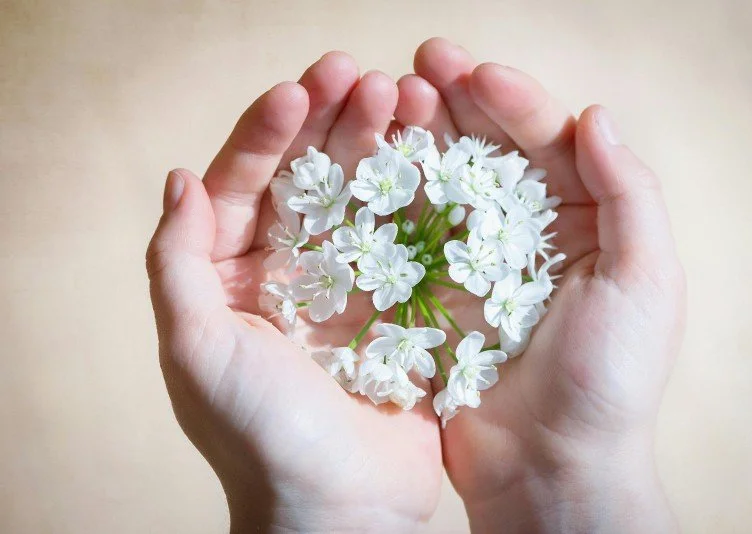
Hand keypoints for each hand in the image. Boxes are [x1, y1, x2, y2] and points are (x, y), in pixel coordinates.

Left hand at [146, 53, 441, 532]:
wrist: (342, 510)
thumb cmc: (261, 437)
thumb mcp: (197, 349)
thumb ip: (176, 263)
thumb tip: (178, 179)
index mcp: (230, 279)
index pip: (242, 186)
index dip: (265, 135)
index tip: (299, 92)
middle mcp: (285, 275)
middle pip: (305, 179)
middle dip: (330, 124)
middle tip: (362, 75)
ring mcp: (345, 286)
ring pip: (359, 199)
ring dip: (378, 147)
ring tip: (404, 99)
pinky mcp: (395, 305)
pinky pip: (405, 237)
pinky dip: (417, 196)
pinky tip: (433, 157)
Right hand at [395, 38, 685, 532]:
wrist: (550, 467)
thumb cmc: (608, 379)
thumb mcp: (645, 281)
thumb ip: (628, 195)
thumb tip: (596, 115)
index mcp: (581, 221)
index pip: (546, 142)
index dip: (512, 102)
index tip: (474, 72)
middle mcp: (523, 233)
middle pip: (486, 152)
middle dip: (454, 105)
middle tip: (418, 67)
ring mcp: (471, 262)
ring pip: (440, 183)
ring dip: (416, 139)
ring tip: (386, 99)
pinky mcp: (430, 294)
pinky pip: (406, 235)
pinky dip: (388, 197)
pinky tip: (366, 163)